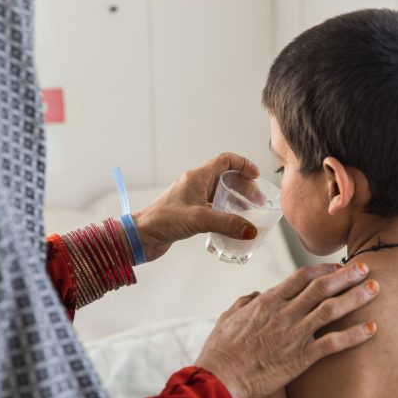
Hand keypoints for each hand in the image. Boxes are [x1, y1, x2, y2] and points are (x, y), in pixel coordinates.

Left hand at [132, 153, 259, 261]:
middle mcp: (195, 185)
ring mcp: (192, 199)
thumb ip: (227, 223)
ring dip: (236, 201)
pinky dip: (226, 214)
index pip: (225, 160)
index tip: (256, 175)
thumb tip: (251, 230)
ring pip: (221, 195)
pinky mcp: (190, 214)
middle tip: (257, 201)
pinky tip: (232, 226)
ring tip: (249, 214)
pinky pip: (214, 209)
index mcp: (197, 177)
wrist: (141, 236)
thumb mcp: (199, 219)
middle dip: (244, 187)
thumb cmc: (163, 220)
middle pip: (226, 178)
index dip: (243, 164)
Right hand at [195, 262, 378, 397]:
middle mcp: (284, 313)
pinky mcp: (301, 358)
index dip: (322, 269)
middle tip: (365, 268)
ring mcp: (294, 335)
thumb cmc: (220, 350)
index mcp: (267, 301)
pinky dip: (354, 335)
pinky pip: (333, 343)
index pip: (301, 277)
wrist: (220, 379)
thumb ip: (245, 302)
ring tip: (374, 289)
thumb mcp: (228, 318)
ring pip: (331, 309)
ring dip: (355, 298)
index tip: (337, 265)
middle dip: (346, 276)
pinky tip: (371, 328)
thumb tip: (256, 295)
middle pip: (321, 287)